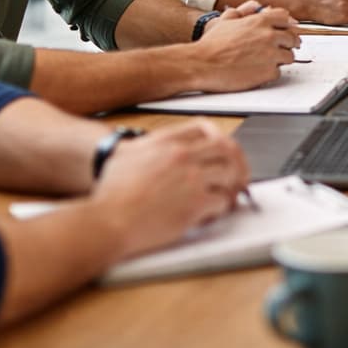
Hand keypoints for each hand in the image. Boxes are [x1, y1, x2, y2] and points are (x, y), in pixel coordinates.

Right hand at [92, 119, 249, 257]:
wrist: (109, 220)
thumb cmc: (111, 195)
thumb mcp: (126, 157)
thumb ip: (148, 148)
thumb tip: (157, 151)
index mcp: (166, 141)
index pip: (205, 127)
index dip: (219, 139)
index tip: (224, 150)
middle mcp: (182, 155)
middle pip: (226, 148)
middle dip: (237, 162)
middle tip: (238, 176)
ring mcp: (191, 178)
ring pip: (230, 174)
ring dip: (232, 186)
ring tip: (226, 197)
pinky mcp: (196, 203)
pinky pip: (223, 201)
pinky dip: (222, 208)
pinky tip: (211, 215)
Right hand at [194, 1, 297, 90]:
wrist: (202, 64)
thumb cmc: (211, 44)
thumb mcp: (226, 19)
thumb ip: (244, 10)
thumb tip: (256, 6)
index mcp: (260, 21)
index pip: (286, 18)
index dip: (286, 25)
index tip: (286, 31)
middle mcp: (269, 36)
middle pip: (293, 38)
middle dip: (288, 43)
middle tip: (282, 48)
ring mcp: (271, 55)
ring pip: (289, 56)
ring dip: (281, 59)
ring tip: (268, 61)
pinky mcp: (269, 72)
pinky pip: (278, 72)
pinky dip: (270, 73)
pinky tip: (258, 71)